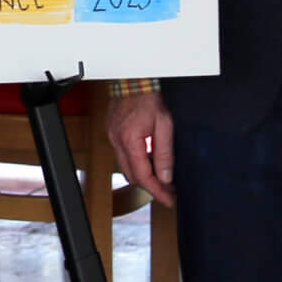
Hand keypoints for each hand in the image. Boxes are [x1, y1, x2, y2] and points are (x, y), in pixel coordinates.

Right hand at [106, 90, 175, 205]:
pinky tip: (148, 161)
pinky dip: (136, 163)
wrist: (134, 82)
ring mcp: (112, 138)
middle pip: (132, 176)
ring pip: (126, 168)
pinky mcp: (113, 134)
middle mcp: (117, 142)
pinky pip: (123, 157)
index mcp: (130, 141)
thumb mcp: (165, 126)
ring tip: (160, 177)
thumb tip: (166, 176)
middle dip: (150, 187)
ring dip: (143, 175)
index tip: (168, 199)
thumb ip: (165, 153)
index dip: (157, 191)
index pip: (143, 176)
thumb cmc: (149, 99)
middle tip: (167, 191)